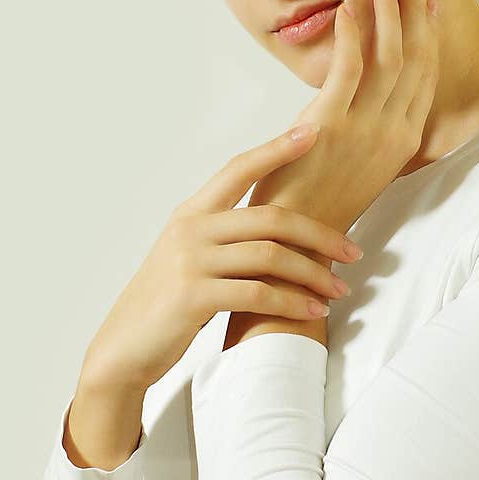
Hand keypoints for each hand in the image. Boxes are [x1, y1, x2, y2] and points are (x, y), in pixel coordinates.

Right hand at [80, 125, 362, 393]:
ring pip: (270, 256)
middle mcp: (191, 229)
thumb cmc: (166, 306)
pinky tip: (313, 311)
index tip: (313, 131)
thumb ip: (225, 239)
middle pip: (271, 218)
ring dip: (313, 274)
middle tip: (353, 254)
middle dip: (320, 235)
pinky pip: (257, 293)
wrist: (125, 348)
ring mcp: (190, 261)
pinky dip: (292, 302)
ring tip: (339, 290)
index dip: (277, 149)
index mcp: (192, 214)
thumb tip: (278, 231)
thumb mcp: (191, 259)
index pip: (239, 169)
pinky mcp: (193, 296)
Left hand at [248, 0, 440, 234]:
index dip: (430, 34)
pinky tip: (349, 8)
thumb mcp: (359, 168)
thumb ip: (370, 134)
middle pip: (415, 59)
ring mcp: (365, 131)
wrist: (297, 249)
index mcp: (402, 142)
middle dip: (416, 11)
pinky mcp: (331, 128)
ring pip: (389, 59)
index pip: (424, 76)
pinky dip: (352, 36)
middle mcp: (393, 133)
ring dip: (389, 13)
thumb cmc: (319, 208)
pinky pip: (348, 71)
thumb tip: (367, 105)